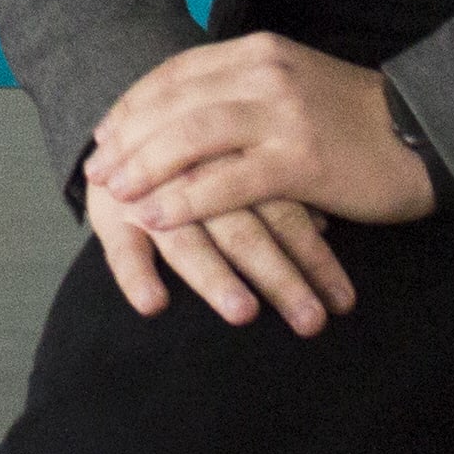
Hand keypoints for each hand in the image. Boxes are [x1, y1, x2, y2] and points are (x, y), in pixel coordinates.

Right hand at [82, 158, 352, 333]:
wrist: (119, 131)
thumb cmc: (193, 157)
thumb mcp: (237, 160)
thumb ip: (274, 189)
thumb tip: (326, 224)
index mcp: (235, 159)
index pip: (284, 212)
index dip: (314, 258)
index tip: (343, 303)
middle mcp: (195, 177)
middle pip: (242, 230)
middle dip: (279, 278)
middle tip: (311, 322)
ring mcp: (149, 196)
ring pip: (186, 239)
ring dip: (215, 276)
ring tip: (244, 314)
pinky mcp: (110, 215)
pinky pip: (121, 247)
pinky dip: (135, 275)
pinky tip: (153, 304)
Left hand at [88, 34, 438, 240]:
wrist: (424, 137)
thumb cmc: (352, 120)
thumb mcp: (290, 84)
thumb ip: (239, 90)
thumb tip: (180, 113)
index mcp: (257, 51)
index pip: (175, 73)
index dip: (133, 105)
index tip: (103, 134)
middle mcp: (264, 74)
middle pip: (174, 103)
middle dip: (127, 138)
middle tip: (96, 172)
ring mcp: (283, 115)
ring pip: (192, 138)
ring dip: (145, 167)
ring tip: (115, 193)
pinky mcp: (300, 160)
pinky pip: (227, 182)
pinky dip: (184, 200)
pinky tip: (156, 217)